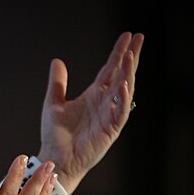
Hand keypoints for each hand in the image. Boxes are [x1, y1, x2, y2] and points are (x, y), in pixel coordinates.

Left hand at [38, 31, 143, 193]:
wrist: (56, 158)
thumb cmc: (56, 135)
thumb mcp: (53, 103)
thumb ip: (58, 83)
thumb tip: (57, 61)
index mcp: (94, 95)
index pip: (110, 69)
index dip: (118, 53)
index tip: (128, 36)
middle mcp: (105, 103)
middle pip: (122, 75)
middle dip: (131, 57)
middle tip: (140, 38)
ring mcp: (109, 115)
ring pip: (124, 90)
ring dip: (128, 74)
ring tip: (131, 57)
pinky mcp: (110, 129)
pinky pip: (120, 112)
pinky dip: (123, 99)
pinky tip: (124, 85)